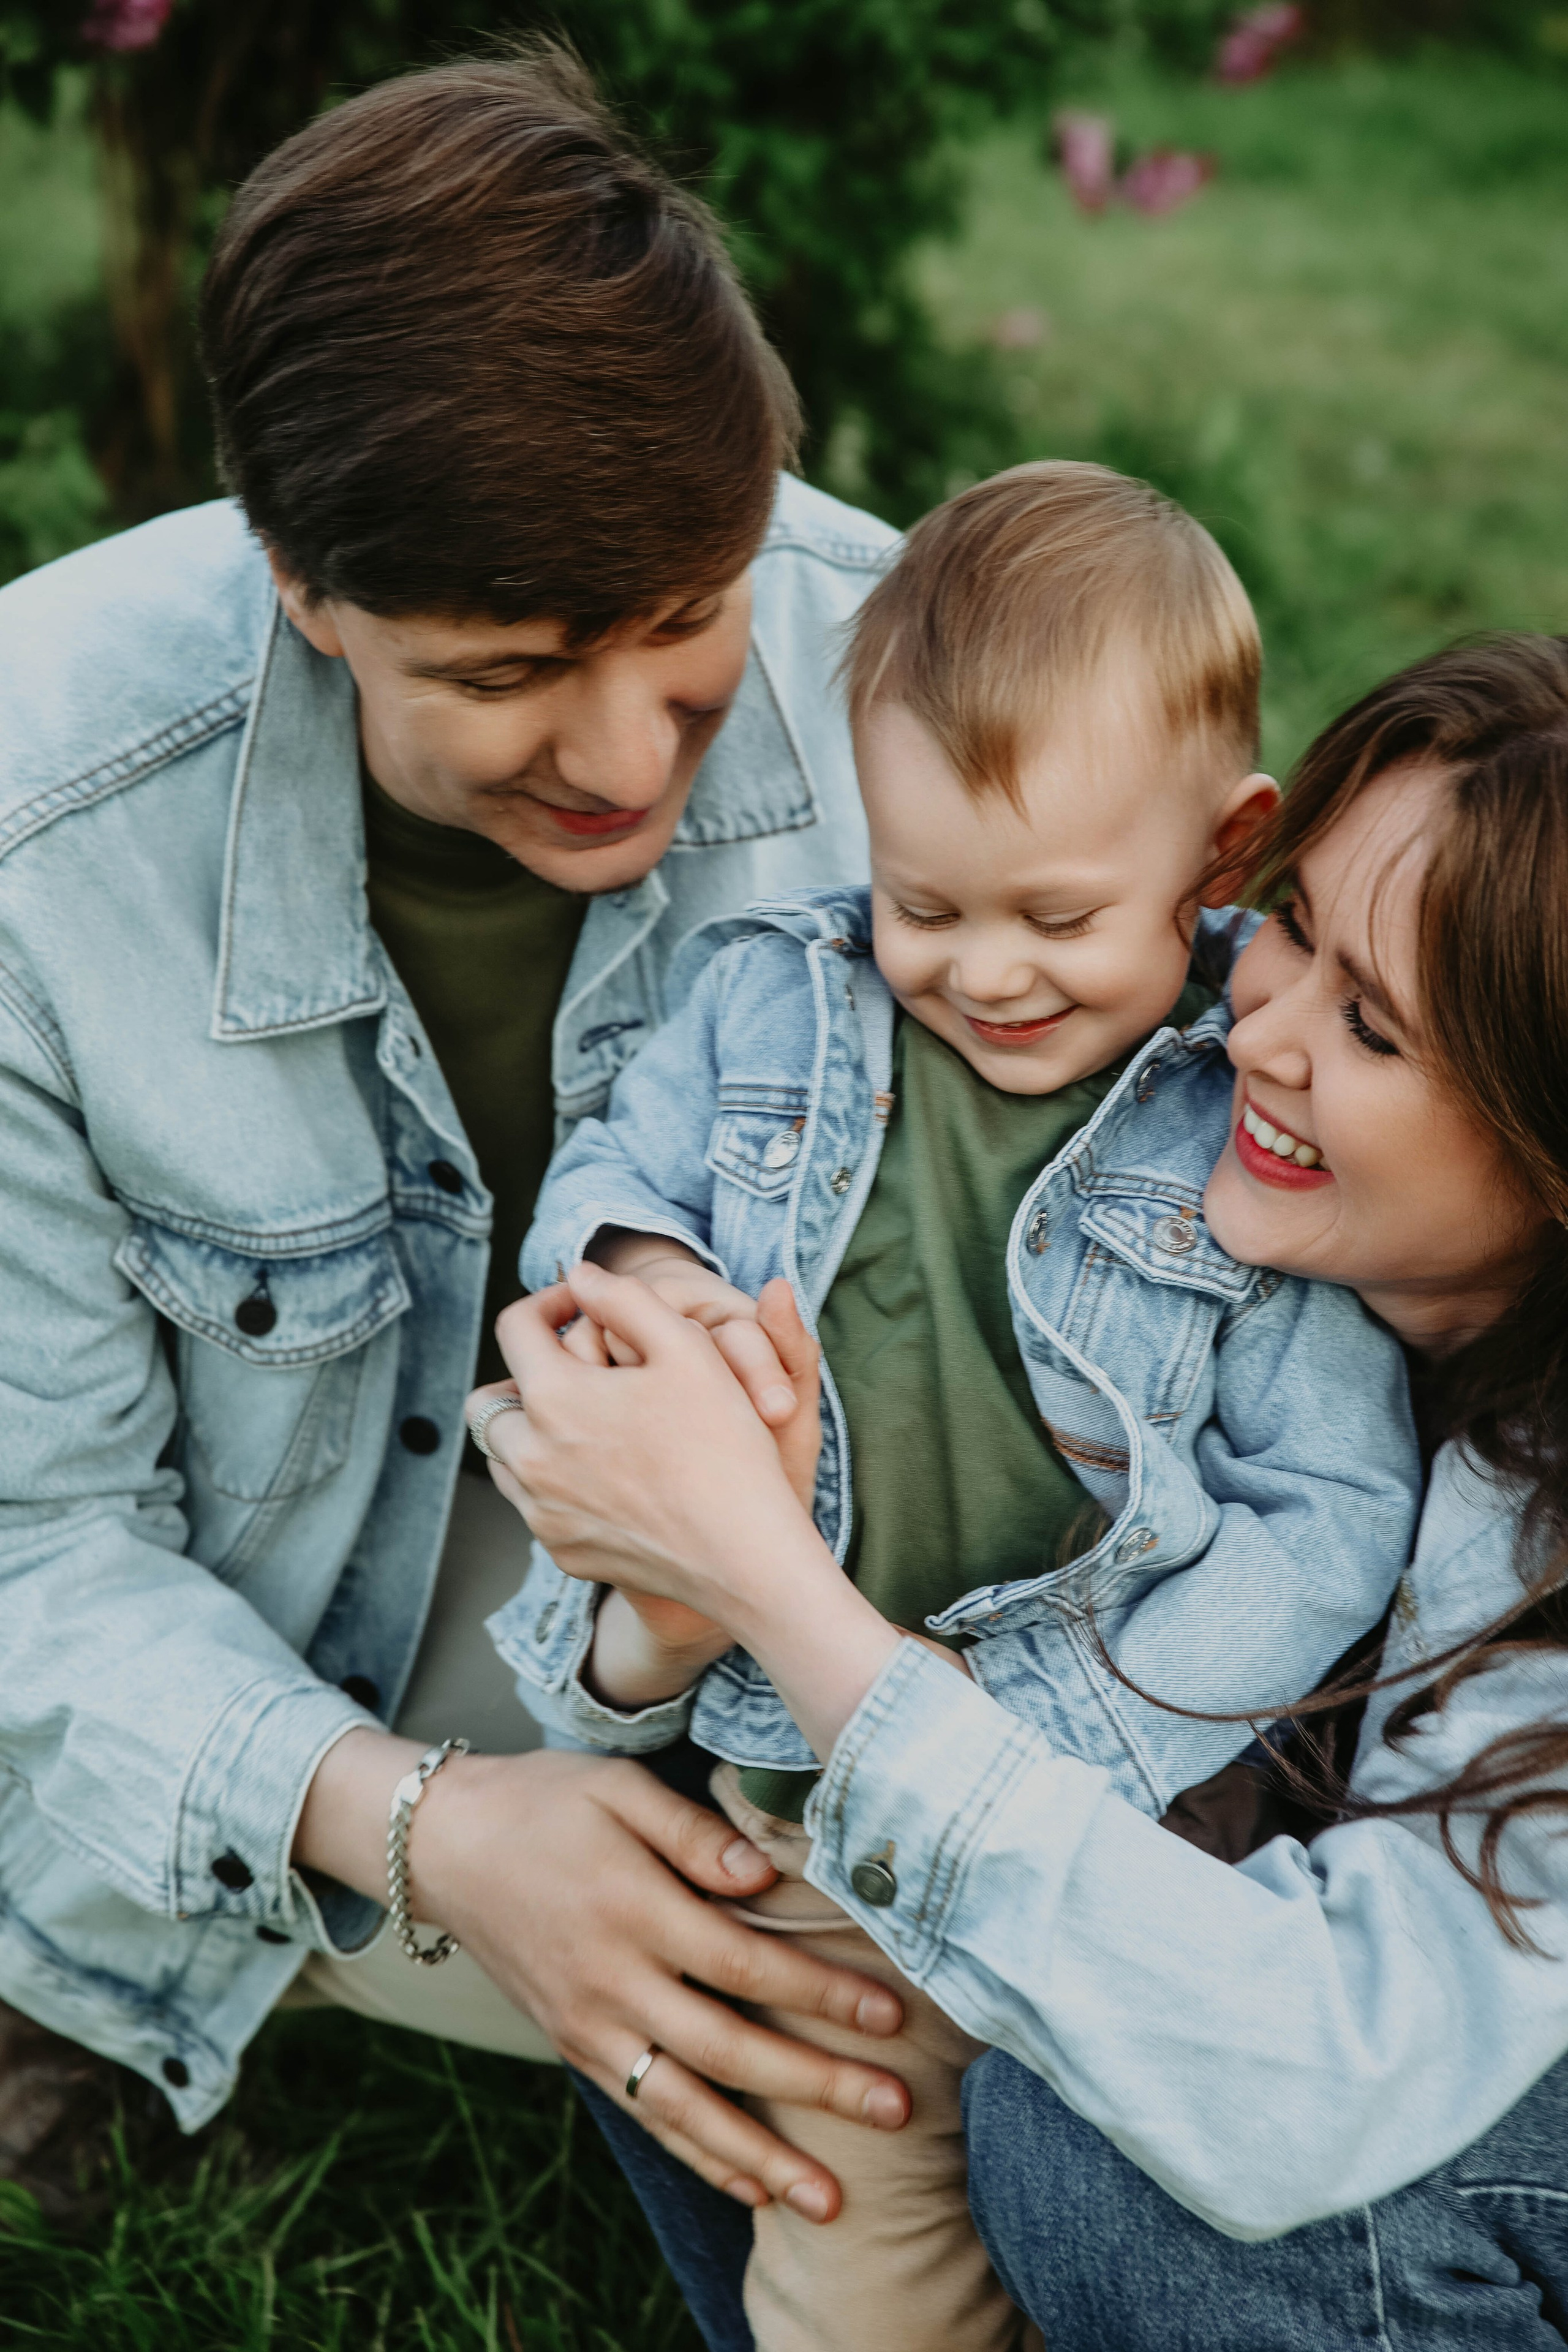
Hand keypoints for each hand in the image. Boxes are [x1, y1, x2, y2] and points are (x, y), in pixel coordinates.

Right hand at [295, 1733, 910, 2214]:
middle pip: (727, 2049)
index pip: (742, 1963)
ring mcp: (588, 2025)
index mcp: (631, 1907)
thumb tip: (764, 1875)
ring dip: (761, 2157)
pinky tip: (751, 2187)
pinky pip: (644, 2114)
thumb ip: (693, 1832)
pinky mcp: (574, 2049)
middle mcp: (610, 1980)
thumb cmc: (546, 1803)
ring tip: (830, 2199)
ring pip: (684, 2107)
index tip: (889, 2015)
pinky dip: (698, 2156)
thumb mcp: (617, 1787)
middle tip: (898, 2109)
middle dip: (816, 2084)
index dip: (819, 1992)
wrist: (446, 1847)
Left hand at [484, 1268, 820, 1624]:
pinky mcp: (561, 1550)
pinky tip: (607, 1473)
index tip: (581, 1305)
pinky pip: (534, 1503)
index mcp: (555, 1398)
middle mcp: (531, 1458)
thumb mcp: (688, 1347)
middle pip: (489, 1399)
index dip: (548, 1301)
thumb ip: (626, 1298)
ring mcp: (542, 1511)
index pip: (514, 1327)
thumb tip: (579, 1274)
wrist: (745, 1555)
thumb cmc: (724, 1445)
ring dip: (533, 1430)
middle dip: (529, 1374)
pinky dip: (554, 1480)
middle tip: (582, 1370)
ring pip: (504, 1456)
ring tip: (591, 1421)